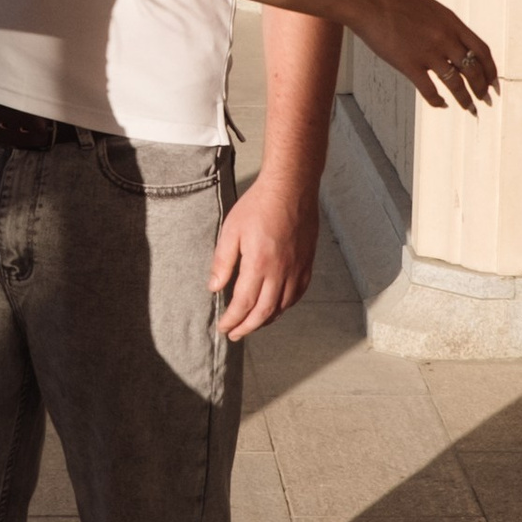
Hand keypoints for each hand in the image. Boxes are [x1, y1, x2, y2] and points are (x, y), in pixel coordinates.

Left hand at [210, 174, 319, 341]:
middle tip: (235, 334)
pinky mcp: (307, 262)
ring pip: (283, 306)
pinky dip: (285, 306)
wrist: (291, 187)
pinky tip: (277, 307)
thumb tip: (214, 288)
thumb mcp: (231, 230)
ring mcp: (297, 268)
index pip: (243, 303)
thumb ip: (222, 262)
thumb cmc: (259, 205)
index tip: (223, 327)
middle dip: (247, 327)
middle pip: (264, 312)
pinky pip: (298, 293)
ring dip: (266, 319)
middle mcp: (280, 271)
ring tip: (252, 323)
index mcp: (259, 264)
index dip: (232, 320)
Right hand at [367, 0, 498, 114]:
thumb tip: (458, 46)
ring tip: (470, 108)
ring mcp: (428, 52)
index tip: (495, 83)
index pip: (482, 50)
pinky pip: (429, 90)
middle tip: (485, 100)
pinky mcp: (409, 65)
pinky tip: (441, 104)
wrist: (371, 3)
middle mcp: (445, 38)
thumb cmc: (397, 4)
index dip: (491, 70)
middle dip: (482, 88)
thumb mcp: (431, 9)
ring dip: (465, 99)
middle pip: (473, 70)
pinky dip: (438, 101)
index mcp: (452, 23)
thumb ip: (447, 27)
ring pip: (455, 84)